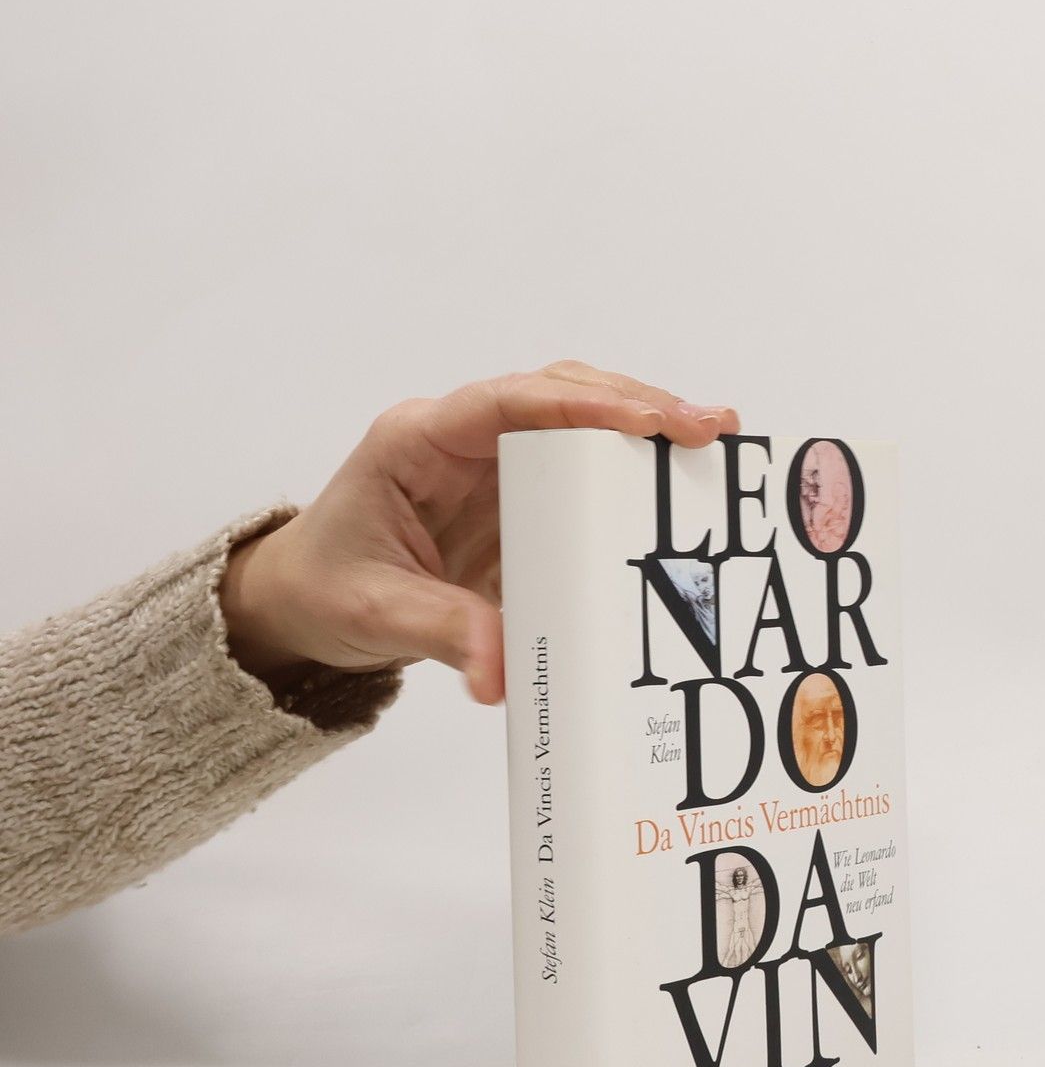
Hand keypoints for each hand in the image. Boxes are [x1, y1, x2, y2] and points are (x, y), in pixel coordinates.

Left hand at [219, 361, 737, 704]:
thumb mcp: (375, 614)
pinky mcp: (521, 497)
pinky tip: (684, 484)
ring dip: (646, 427)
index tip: (646, 420)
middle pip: (561, 393)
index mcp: (419, 442)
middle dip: (637, 403)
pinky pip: (584, 471)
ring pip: (581, 420)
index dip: (582, 404)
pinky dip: (634, 472)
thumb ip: (442, 632)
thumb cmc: (326, 591)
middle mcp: (464, 438)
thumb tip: (503, 673)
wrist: (307, 604)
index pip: (508, 403)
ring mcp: (497, 463)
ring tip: (715, 443)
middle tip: (709, 427)